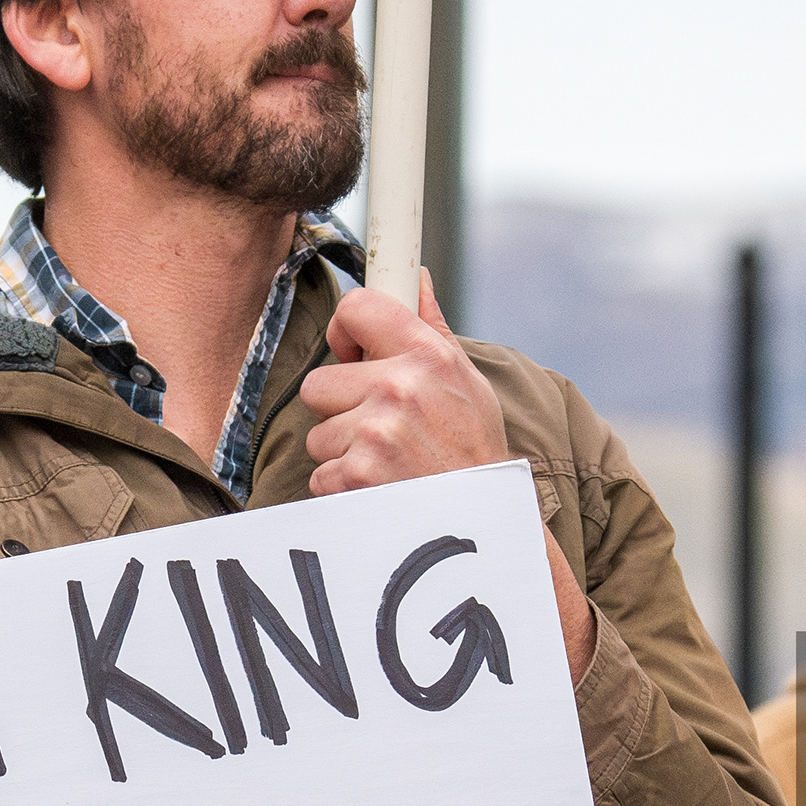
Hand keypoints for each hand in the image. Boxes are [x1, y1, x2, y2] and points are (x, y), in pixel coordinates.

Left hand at [306, 269, 595, 678]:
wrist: (488, 530)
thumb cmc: (476, 455)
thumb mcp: (468, 386)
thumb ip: (431, 330)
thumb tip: (415, 276)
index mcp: (430, 355)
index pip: (356, 308)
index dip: (346, 334)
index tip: (356, 354)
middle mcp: (402, 387)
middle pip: (320, 382)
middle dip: (342, 409)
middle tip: (384, 433)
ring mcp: (377, 434)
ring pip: (318, 434)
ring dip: (344, 455)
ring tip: (390, 468)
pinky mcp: (356, 478)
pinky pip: (321, 476)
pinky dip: (343, 491)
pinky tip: (382, 494)